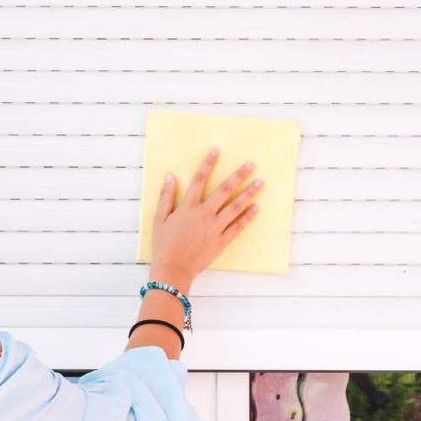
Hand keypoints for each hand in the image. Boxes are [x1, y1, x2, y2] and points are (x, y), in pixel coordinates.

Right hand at [151, 148, 264, 282]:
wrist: (174, 269)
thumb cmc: (164, 245)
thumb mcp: (159, 219)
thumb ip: (166, 197)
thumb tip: (170, 176)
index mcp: (188, 207)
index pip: (199, 180)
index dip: (208, 164)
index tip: (217, 151)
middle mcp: (204, 214)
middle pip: (224, 190)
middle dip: (238, 175)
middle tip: (251, 165)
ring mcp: (215, 228)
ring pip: (235, 206)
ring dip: (249, 193)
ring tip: (260, 182)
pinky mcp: (222, 241)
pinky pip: (238, 226)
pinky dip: (248, 217)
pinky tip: (256, 207)